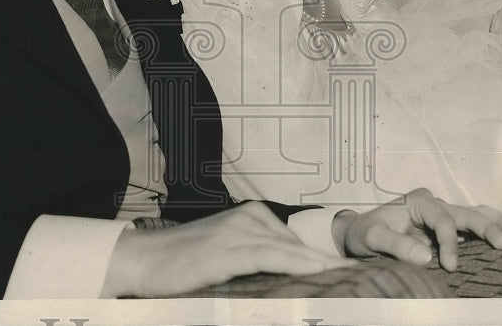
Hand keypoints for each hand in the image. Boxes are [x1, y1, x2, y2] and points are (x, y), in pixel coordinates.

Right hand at [102, 201, 354, 297]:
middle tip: (359, 279)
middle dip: (327, 265)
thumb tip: (286, 282)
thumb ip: (254, 263)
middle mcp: (249, 218)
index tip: (352, 274)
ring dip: (320, 267)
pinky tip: (318, 273)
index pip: (295, 243)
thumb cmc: (182, 263)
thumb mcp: (225, 259)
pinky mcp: (228, 249)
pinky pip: (270, 256)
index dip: (322, 261)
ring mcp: (238, 231)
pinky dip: (296, 264)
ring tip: (349, 280)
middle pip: (297, 246)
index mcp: (251, 218)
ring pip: (289, 250)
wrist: (142, 260)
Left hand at [331, 188, 501, 271]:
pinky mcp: (447, 228)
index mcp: (418, 201)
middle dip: (488, 227)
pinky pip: (473, 226)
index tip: (450, 267)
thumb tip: (427, 256)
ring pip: (475, 214)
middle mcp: (434, 204)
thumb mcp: (371, 237)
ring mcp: (443, 215)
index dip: (449, 243)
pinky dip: (492, 227)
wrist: (359, 233)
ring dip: (498, 222)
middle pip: (466, 213)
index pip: (442, 220)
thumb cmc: (364, 233)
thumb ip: (396, 244)